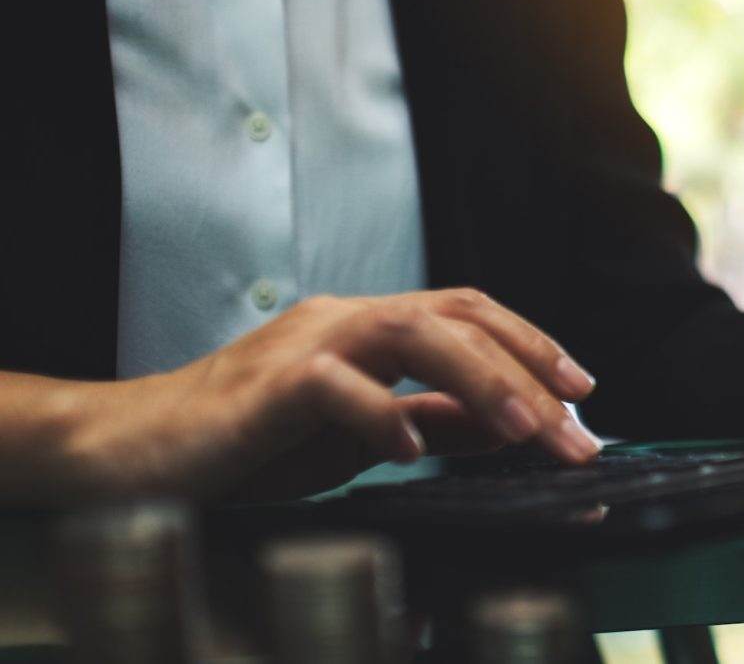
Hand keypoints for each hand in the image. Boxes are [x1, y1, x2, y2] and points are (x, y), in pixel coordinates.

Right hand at [53, 289, 599, 500]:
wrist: (136, 451)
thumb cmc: (249, 442)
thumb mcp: (360, 433)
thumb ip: (429, 418)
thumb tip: (503, 424)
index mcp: (369, 328)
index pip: (469, 315)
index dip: (532, 345)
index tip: (583, 394)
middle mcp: (344, 319)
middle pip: (456, 317)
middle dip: (528, 369)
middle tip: (576, 428)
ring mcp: (304, 344)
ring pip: (410, 333)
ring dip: (478, 380)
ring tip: (524, 429)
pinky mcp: (264, 386)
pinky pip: (333, 386)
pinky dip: (380, 415)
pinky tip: (412, 452)